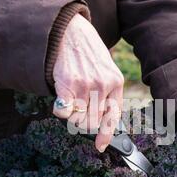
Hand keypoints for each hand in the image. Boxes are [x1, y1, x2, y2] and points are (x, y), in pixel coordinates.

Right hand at [52, 14, 123, 151]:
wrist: (70, 30)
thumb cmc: (87, 51)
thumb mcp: (106, 68)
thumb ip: (108, 90)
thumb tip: (103, 117)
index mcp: (116, 82)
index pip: (113, 116)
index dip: (106, 134)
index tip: (100, 146)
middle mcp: (103, 86)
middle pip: (93, 122)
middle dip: (84, 122)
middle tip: (77, 110)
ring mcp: (86, 86)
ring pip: (79, 120)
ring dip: (72, 116)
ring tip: (70, 101)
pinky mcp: (68, 84)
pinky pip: (64, 112)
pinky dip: (60, 111)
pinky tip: (61, 103)